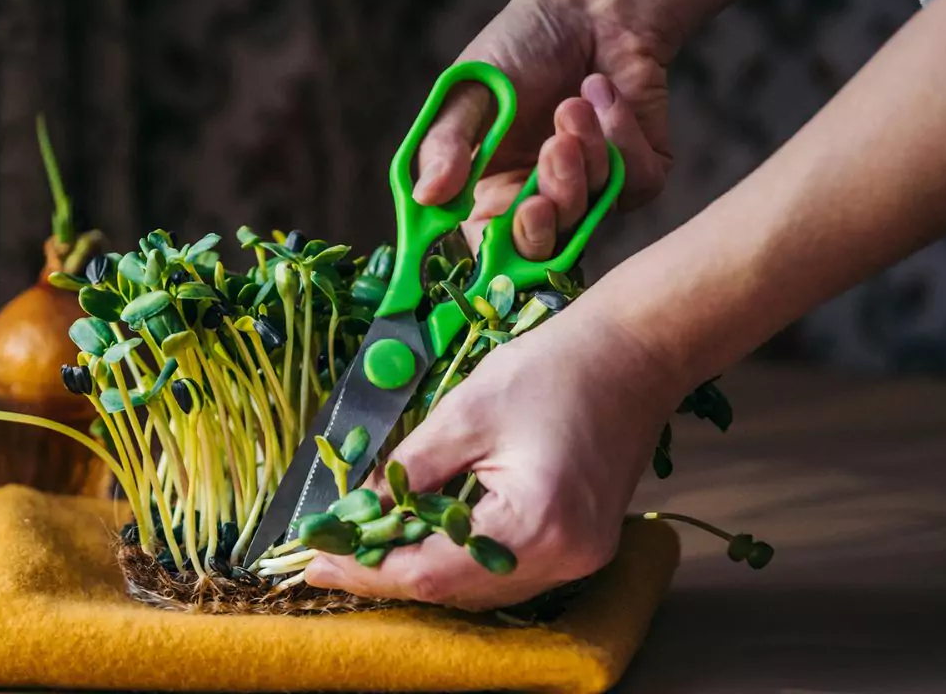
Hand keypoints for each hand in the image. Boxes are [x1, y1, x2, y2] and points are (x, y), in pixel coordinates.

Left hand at [304, 304, 685, 610]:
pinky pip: (505, 572)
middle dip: (386, 573)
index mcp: (535, 523)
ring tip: (365, 548)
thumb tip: (355, 513)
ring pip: (478, 588)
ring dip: (420, 570)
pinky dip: (459, 561)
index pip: (431, 570)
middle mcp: (563, 557)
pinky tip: (422, 539)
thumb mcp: (464, 413)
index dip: (366, 569)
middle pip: (454, 590)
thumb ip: (406, 472)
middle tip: (328, 557)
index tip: (312, 562)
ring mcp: (579, 559)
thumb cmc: (553, 370)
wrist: (632, 355)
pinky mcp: (580, 547)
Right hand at [417, 0, 681, 259]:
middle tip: (544, 180)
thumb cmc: (520, 45)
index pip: (490, 246)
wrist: (590, 5)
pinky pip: (636, 183)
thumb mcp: (469, 93)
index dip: (498, 251)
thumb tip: (424, 198)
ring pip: (591, 213)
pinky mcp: (639, 170)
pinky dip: (622, 138)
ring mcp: (592, 188)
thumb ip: (447, 146)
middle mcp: (541, 196)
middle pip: (545, 247)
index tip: (505, 225)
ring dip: (583, 157)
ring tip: (573, 105)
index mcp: (492, 190)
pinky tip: (603, 95)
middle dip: (549, 211)